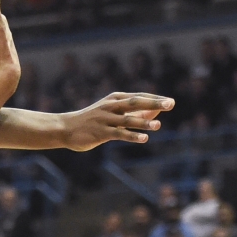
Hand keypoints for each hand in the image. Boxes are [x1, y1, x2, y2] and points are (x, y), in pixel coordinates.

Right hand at [59, 92, 174, 150]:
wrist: (65, 128)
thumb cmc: (93, 121)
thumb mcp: (112, 113)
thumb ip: (134, 113)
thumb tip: (156, 111)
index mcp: (114, 99)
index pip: (139, 97)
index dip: (155, 99)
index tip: (170, 102)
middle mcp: (110, 106)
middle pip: (135, 103)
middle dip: (153, 103)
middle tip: (170, 104)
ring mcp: (104, 119)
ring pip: (127, 119)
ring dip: (143, 122)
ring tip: (158, 125)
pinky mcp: (100, 132)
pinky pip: (118, 134)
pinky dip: (132, 135)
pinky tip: (144, 138)